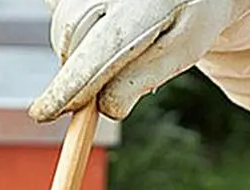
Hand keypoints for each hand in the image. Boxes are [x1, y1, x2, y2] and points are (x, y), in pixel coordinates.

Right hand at [28, 0, 249, 122]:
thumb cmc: (203, 9)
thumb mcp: (183, 48)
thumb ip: (141, 78)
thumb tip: (105, 111)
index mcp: (154, 8)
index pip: (101, 50)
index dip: (70, 87)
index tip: (46, 118)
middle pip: (73, 37)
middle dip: (67, 73)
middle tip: (62, 105)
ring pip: (64, 27)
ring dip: (69, 54)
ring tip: (94, 63)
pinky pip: (64, 13)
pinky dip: (70, 35)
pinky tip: (91, 38)